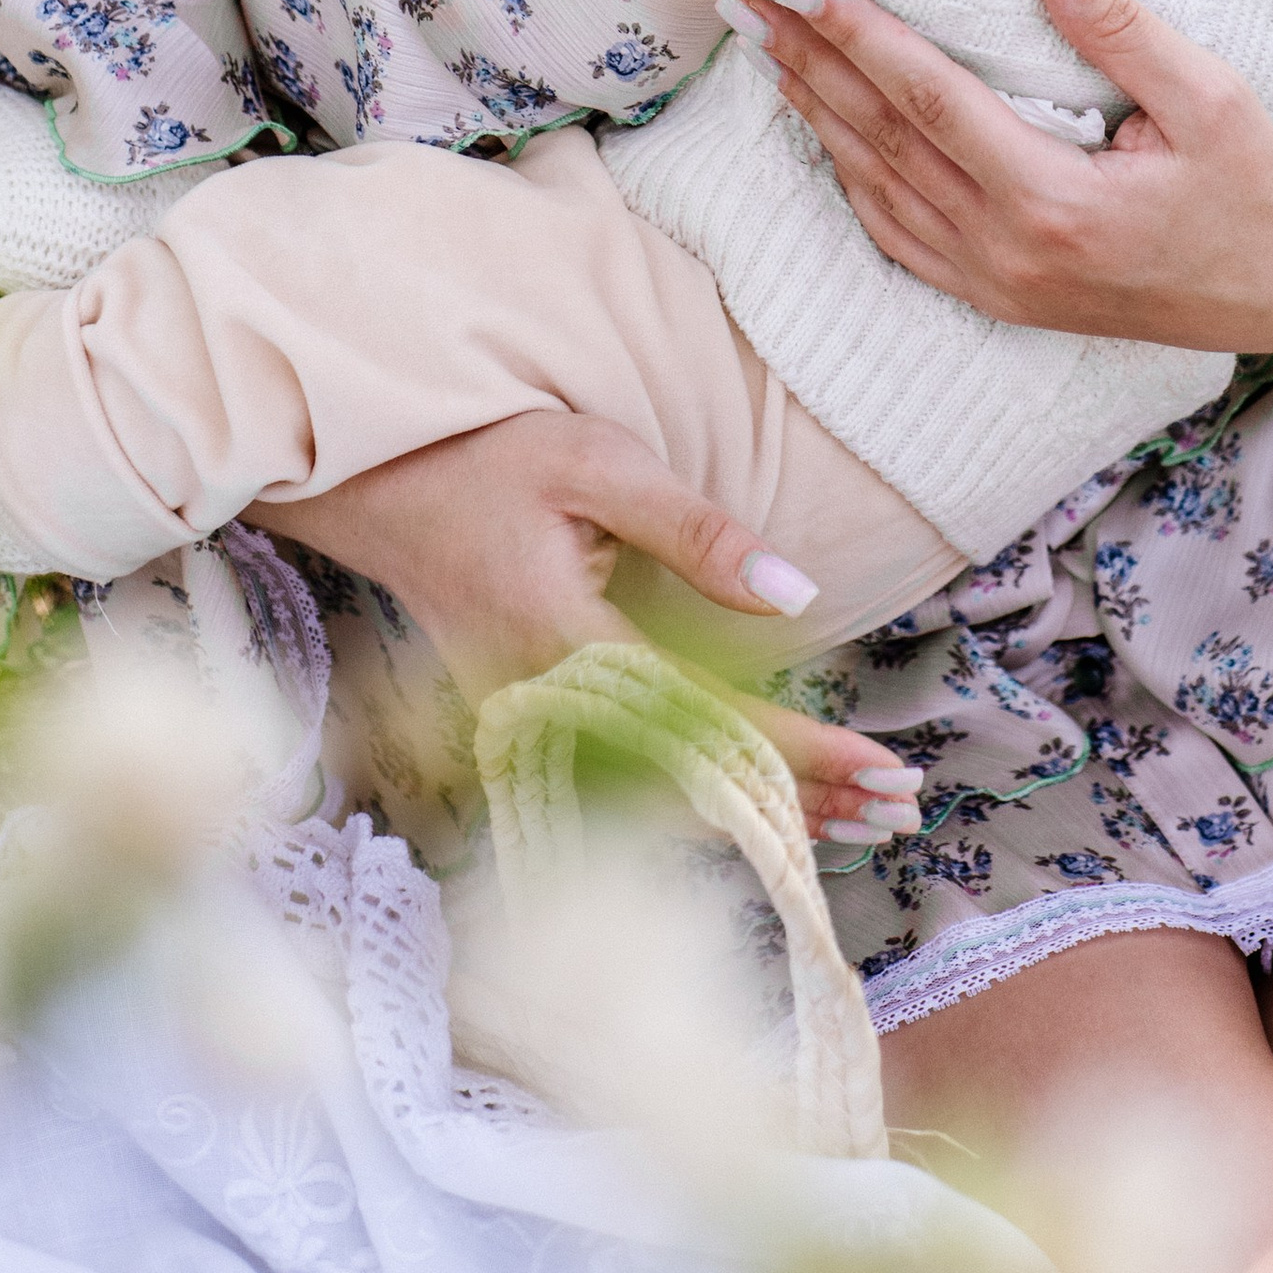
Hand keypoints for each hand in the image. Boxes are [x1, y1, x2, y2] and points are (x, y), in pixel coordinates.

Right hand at [246, 410, 919, 845]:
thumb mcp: (598, 463)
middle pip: (690, 785)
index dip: (803, 755)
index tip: (884, 770)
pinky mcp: (523, 726)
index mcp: (565, 646)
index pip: (708, 724)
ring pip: (657, 796)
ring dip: (759, 804)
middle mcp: (543, 710)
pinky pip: (624, 780)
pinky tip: (765, 792)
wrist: (371, 482)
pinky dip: (702, 790)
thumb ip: (697, 532)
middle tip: (900, 807)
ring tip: (860, 814)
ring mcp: (527, 729)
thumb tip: (799, 594)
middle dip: (799, 801)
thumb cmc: (485, 458)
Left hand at [748, 0, 1272, 351]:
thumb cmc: (1250, 187)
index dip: (854, 32)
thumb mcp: (1213, 98)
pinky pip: (897, 236)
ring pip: (874, 189)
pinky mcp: (996, 297)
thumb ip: (1124, 28)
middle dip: (808, 61)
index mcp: (1052, 200)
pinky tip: (823, 131)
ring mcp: (994, 283)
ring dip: (813, 113)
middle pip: (880, 139)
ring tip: (765, 47)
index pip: (927, 96)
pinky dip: (848, 178)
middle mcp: (1006, 250)